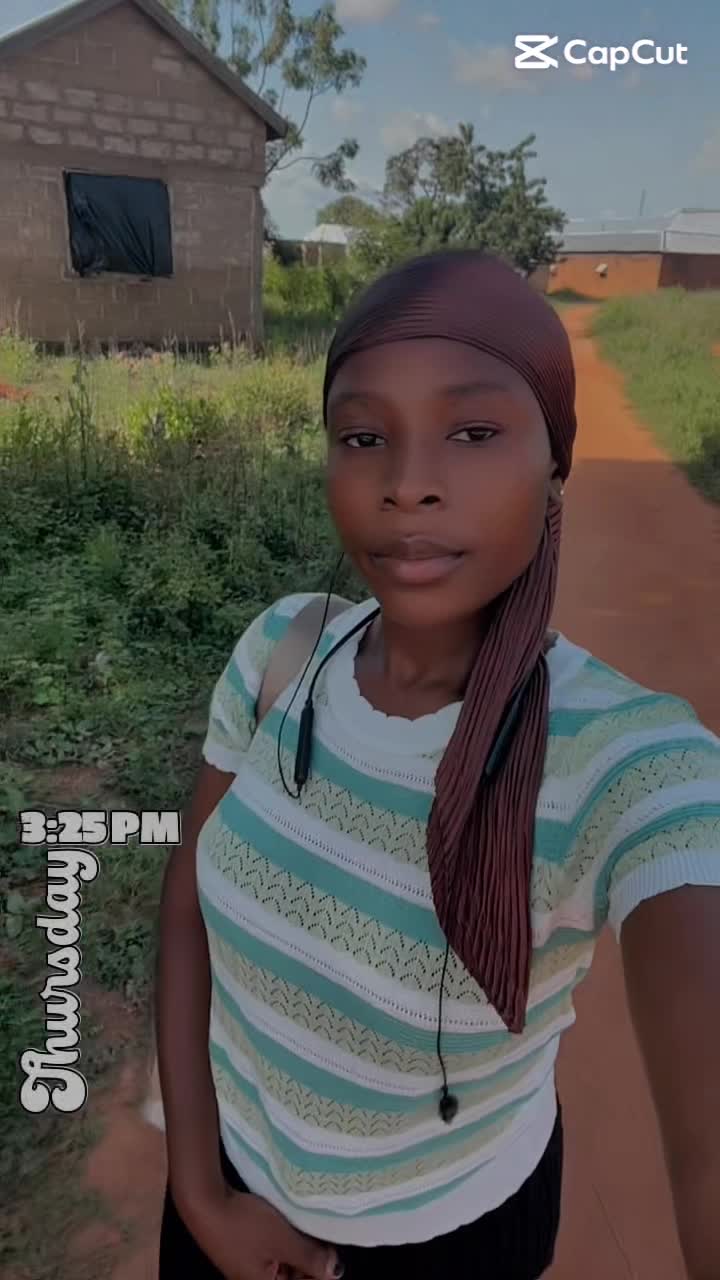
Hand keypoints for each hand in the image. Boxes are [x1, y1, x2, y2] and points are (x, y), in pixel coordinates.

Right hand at [180, 1182, 343, 1279]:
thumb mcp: (282, 1240)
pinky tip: (291, 1222)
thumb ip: (310, 1258)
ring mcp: (249, 1265)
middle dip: (310, 1260)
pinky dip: (285, 1240)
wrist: (204, 1202)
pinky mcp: (244, 1249)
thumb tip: (335, 1272)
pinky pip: (273, 1252)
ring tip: (308, 1226)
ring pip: (285, 1263)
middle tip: (322, 1235)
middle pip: (294, 1276)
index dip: (320, 1272)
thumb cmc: (244, 1225)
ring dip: (298, 1248)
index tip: (331, 1250)